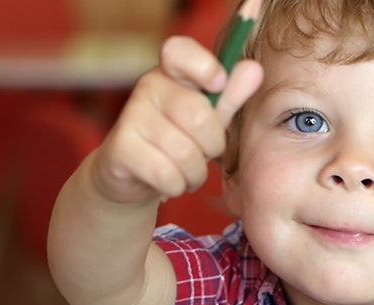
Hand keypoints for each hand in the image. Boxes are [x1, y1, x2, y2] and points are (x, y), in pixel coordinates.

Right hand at [89, 36, 263, 204]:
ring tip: (187, 172)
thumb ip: (231, 95)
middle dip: (212, 146)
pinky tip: (171, 183)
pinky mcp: (120, 148)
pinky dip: (177, 186)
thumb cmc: (177, 140)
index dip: (204, 65)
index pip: (178, 49)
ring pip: (185, 153)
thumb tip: (254, 69)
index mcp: (171, 71)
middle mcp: (147, 86)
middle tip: (204, 152)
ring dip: (195, 173)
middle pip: (199, 117)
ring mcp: (130, 115)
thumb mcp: (209, 118)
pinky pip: (166, 173)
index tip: (219, 84)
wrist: (130, 176)